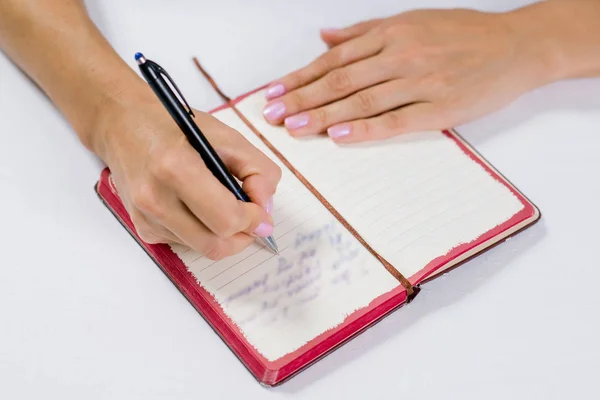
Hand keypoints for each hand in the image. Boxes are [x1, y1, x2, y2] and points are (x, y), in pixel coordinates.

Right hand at [94, 90, 281, 259]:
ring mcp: (146, 218)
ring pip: (203, 248)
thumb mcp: (227, 137)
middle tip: (253, 218)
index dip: (253, 220)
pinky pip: (187, 243)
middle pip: (216, 245)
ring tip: (225, 205)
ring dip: (224, 234)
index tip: (261, 211)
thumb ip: (258, 171)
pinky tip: (198, 206)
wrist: (123, 124)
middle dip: (243, 236)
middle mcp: (154, 198)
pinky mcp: (143, 229)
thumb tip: (265, 210)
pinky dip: (203, 231)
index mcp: (175, 168)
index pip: (226, 219)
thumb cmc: (176, 126)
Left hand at [262, 9, 549, 141]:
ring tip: (295, 129)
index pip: (334, 58)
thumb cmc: (463, 33)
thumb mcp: (412, 21)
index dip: (300, 77)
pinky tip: (340, 137)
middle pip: (341, 79)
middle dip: (302, 98)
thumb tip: (323, 36)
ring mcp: (421, 81)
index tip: (273, 93)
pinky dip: (366, 129)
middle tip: (273, 116)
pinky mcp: (440, 107)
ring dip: (325, 115)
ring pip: (363, 100)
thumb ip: (365, 32)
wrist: (517, 46)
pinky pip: (396, 120)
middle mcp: (401, 54)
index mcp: (392, 33)